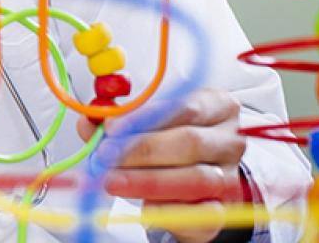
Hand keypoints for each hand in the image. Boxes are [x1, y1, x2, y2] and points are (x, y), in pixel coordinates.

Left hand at [76, 87, 247, 242]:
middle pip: (190, 142)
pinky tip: (143, 208)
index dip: (146, 116)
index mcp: (216, 107)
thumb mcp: (148, 121)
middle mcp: (228, 140)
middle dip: (142, 150)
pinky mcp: (224, 209)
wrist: (198, 176)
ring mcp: (229, 176)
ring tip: (113, 180)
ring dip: (148, 180)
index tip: (112, 127)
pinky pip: (200, 213)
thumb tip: (89, 122)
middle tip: (106, 156)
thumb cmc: (171, 140)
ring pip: (195, 178)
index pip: (185, 106)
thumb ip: (119, 120)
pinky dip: (168, 209)